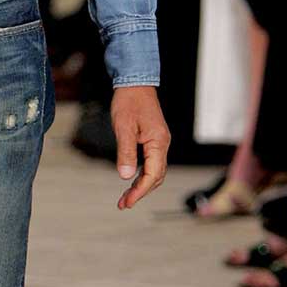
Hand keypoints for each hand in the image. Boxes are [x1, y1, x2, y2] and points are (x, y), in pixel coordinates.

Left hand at [112, 86, 169, 210]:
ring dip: (141, 186)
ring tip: (126, 198)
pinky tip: (132, 181)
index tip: (127, 202)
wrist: (136, 82)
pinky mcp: (154, 140)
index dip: (140, 191)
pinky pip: (152, 163)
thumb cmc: (129, 102)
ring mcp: (160, 142)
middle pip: (156, 177)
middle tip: (123, 204)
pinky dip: (142, 175)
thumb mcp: (124, 127)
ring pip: (155, 171)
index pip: (152, 175)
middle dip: (140, 192)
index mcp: (158, 142)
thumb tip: (126, 177)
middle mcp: (163, 144)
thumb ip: (126, 152)